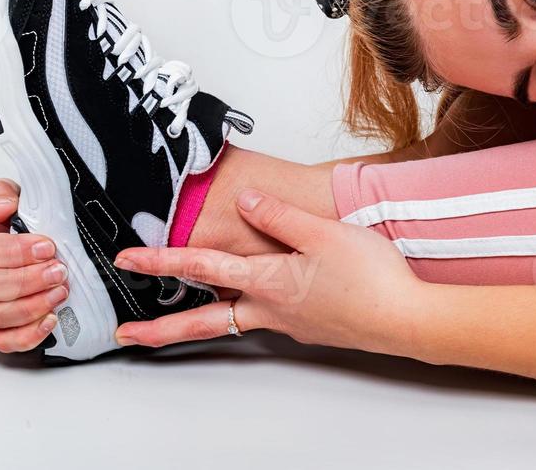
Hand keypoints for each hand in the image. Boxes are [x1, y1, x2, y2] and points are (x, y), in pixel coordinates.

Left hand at [111, 188, 425, 354]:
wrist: (409, 320)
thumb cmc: (373, 279)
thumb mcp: (323, 233)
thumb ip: (279, 216)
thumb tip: (245, 201)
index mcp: (268, 281)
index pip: (201, 266)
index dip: (160, 261)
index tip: (127, 260)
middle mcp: (271, 308)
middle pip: (203, 320)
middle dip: (160, 329)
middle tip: (126, 335)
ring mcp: (289, 322)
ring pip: (232, 321)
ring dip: (199, 322)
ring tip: (172, 324)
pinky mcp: (309, 326)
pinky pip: (267, 317)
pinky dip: (247, 311)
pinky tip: (259, 298)